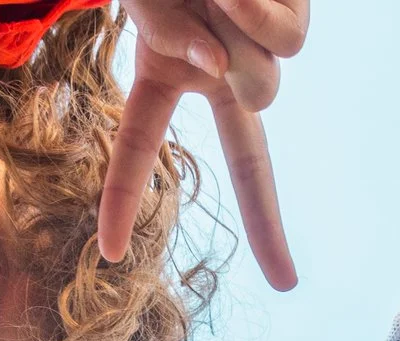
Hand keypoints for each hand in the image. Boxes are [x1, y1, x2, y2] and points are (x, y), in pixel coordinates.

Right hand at [103, 0, 305, 288]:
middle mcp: (215, 70)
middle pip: (246, 111)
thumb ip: (173, 37)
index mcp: (165, 73)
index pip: (139, 146)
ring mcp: (256, 47)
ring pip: (268, 88)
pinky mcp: (290, 20)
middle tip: (208, 9)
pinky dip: (263, 11)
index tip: (108, 256)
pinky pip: (287, 42)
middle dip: (229, 67)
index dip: (120, 199)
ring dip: (243, 31)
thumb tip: (221, 68)